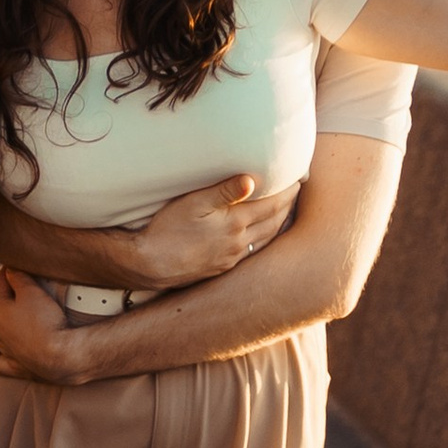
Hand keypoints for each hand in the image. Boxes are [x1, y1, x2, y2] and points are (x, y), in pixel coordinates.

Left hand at [0, 265, 93, 384]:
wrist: (58, 356)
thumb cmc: (45, 321)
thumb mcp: (32, 292)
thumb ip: (18, 278)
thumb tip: (8, 269)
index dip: (7, 271)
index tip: (14, 264)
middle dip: (3, 294)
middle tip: (15, 284)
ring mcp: (1, 349)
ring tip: (5, 312)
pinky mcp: (10, 367)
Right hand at [127, 172, 290, 286]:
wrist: (148, 264)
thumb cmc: (167, 228)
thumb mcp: (194, 202)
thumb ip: (224, 191)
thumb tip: (252, 180)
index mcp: (235, 224)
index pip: (271, 205)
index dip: (286, 192)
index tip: (298, 179)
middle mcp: (239, 243)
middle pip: (273, 223)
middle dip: (287, 206)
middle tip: (296, 191)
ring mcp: (231, 258)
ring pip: (265, 239)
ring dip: (279, 224)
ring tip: (285, 211)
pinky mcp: (221, 268)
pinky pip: (253, 252)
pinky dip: (264, 240)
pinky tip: (262, 236)